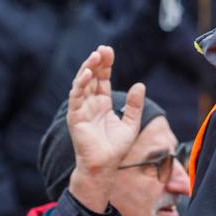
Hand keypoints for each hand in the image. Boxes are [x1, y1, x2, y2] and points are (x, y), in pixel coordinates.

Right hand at [65, 46, 143, 212]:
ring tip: (95, 56)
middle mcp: (90, 104)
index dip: (106, 65)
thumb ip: (134, 105)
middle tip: (102, 49)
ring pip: (81, 83)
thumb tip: (140, 84)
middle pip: (92, 77)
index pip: (102, 79)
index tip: (109, 51)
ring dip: (87, 69)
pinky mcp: (75, 117)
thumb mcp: (131, 124)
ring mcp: (81, 109)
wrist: (105, 166)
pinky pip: (76, 97)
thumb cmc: (116, 149)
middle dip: (96, 62)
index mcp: (102, 104)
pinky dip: (80, 84)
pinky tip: (88, 74)